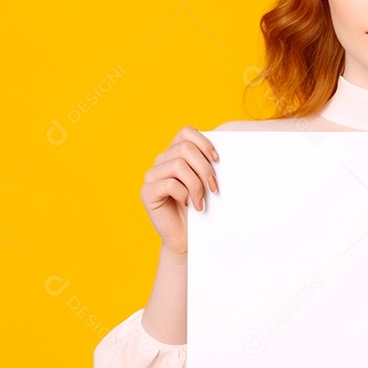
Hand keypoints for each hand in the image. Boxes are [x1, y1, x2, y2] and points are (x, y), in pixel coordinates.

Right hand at [140, 125, 219, 255]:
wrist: (187, 236)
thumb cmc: (199, 207)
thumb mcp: (206, 181)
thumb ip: (207, 163)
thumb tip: (220, 154)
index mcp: (175, 153)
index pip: (186, 132)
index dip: (204, 142)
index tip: (217, 160)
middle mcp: (161, 161)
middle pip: (185, 149)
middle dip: (204, 168)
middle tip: (214, 188)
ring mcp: (152, 176)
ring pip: (178, 165)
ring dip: (196, 185)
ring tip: (202, 202)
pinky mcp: (147, 192)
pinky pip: (169, 184)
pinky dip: (184, 194)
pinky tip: (188, 204)